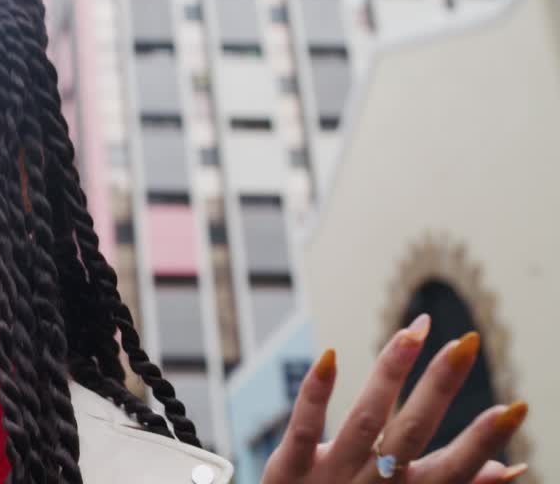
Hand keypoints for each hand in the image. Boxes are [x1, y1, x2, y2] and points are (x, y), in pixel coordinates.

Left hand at [263, 314, 529, 482]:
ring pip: (363, 421)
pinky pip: (303, 429)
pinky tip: (329, 356)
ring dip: (390, 375)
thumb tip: (512, 468)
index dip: (482, 442)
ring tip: (412, 333)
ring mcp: (330, 477)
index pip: (453, 469)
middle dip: (440, 388)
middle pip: (411, 433)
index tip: (515, 408)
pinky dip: (315, 394)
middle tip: (467, 343)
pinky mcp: (288, 471)